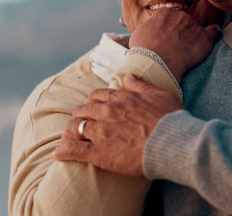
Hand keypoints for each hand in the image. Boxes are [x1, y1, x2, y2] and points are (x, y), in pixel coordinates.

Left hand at [54, 74, 182, 176]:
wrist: (173, 143)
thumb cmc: (171, 119)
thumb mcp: (160, 94)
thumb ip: (141, 85)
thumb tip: (127, 76)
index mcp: (121, 98)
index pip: (98, 96)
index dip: (92, 102)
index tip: (92, 107)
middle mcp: (108, 112)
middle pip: (83, 110)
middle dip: (80, 115)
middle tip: (80, 123)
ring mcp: (101, 132)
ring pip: (76, 127)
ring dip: (71, 132)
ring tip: (68, 138)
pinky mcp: (99, 152)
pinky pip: (74, 150)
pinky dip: (64, 151)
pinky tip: (58, 154)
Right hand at [129, 9, 219, 80]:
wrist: (156, 64)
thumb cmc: (144, 51)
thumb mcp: (138, 34)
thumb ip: (148, 28)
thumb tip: (150, 29)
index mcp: (164, 13)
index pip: (170, 18)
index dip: (168, 29)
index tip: (167, 38)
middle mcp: (180, 16)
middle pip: (183, 22)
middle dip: (180, 32)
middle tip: (176, 46)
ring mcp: (193, 26)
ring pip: (195, 29)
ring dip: (193, 37)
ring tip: (186, 51)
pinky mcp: (204, 38)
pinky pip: (214, 32)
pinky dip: (213, 34)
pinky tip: (213, 35)